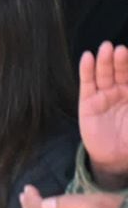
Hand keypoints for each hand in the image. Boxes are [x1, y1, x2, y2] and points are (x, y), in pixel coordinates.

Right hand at [80, 43, 127, 186]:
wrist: (116, 158)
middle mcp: (120, 91)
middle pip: (120, 71)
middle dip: (120, 61)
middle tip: (120, 50)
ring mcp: (104, 96)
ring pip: (104, 74)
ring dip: (104, 61)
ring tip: (106, 49)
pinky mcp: (88, 102)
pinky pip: (87, 83)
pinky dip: (86, 70)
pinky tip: (87, 57)